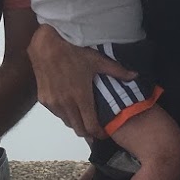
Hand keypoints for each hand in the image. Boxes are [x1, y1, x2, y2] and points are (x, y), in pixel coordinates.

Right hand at [28, 24, 132, 138]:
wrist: (46, 45)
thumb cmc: (72, 51)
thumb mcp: (97, 60)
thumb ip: (117, 71)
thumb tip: (135, 75)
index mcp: (81, 96)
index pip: (91, 126)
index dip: (99, 134)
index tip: (104, 133)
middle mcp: (66, 104)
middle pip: (79, 130)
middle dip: (88, 132)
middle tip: (95, 129)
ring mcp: (53, 103)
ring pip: (67, 122)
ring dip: (76, 123)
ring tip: (83, 117)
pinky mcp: (44, 100)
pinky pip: (57, 114)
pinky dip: (65, 114)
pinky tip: (70, 106)